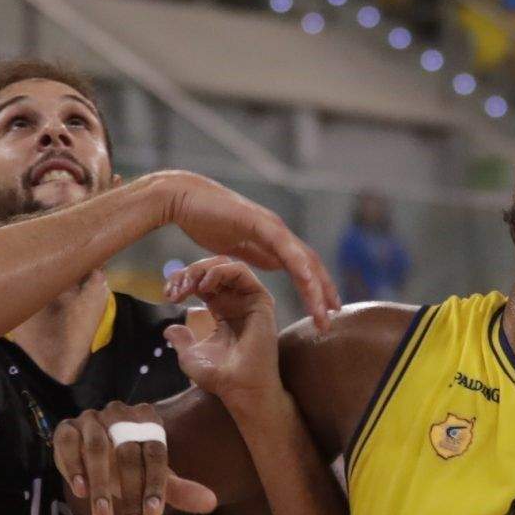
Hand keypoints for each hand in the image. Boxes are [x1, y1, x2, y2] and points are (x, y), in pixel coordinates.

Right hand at [53, 402, 217, 514]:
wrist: (93, 457)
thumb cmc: (131, 469)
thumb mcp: (154, 479)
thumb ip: (180, 490)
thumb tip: (212, 504)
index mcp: (147, 420)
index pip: (155, 452)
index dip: (156, 485)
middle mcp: (120, 413)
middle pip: (127, 454)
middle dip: (131, 495)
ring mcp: (91, 418)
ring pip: (96, 449)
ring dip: (101, 486)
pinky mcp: (66, 428)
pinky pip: (68, 443)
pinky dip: (73, 467)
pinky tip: (79, 491)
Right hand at [145, 172, 341, 327]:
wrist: (182, 198)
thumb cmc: (203, 220)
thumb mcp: (235, 248)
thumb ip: (255, 255)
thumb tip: (270, 265)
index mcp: (272, 241)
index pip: (303, 267)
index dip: (316, 288)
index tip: (325, 311)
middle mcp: (277, 233)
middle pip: (310, 265)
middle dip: (323, 292)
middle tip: (332, 317)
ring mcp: (270, 226)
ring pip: (303, 259)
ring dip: (316, 286)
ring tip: (325, 310)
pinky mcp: (259, 223)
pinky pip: (284, 247)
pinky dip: (299, 265)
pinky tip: (308, 282)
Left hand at [162, 257, 280, 405]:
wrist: (241, 388)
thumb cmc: (220, 376)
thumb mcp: (190, 356)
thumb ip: (181, 340)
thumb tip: (168, 329)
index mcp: (223, 310)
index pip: (202, 282)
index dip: (183, 281)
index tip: (167, 294)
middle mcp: (237, 301)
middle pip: (213, 269)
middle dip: (190, 272)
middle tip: (176, 289)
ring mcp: (249, 300)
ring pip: (227, 265)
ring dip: (203, 269)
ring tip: (189, 286)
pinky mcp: (260, 300)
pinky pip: (242, 272)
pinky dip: (220, 272)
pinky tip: (204, 286)